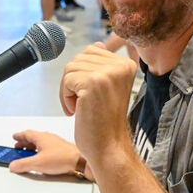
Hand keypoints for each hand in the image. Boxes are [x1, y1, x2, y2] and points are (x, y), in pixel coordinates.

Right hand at [8, 130, 79, 175]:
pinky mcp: (61, 150)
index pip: (26, 133)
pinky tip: (41, 159)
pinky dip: (41, 151)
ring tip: (28, 155)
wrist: (79, 161)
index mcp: (41, 137)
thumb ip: (23, 164)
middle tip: (19, 147)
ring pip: (41, 143)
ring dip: (33, 147)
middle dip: (25, 143)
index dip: (19, 136)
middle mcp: (48, 138)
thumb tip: (13, 165)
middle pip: (33, 138)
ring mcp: (55, 143)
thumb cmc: (62, 158)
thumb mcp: (37, 163)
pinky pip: (47, 148)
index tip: (15, 137)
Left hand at [60, 43, 137, 158]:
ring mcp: (107, 73)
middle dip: (74, 82)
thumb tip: (96, 44)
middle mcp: (120, 65)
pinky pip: (66, 80)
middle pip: (79, 58)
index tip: (92, 95)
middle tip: (84, 104)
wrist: (110, 148)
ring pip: (70, 68)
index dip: (84, 74)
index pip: (91, 52)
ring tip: (82, 107)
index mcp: (127, 64)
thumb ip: (102, 65)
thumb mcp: (108, 87)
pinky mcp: (92, 83)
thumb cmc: (106, 123)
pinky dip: (65, 97)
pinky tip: (77, 111)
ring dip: (69, 90)